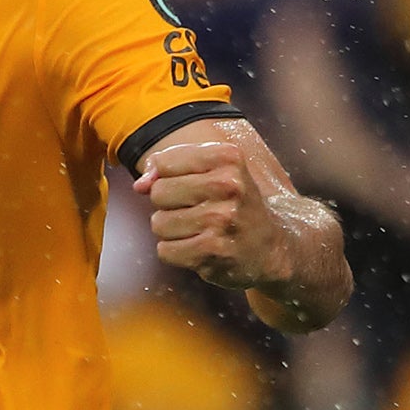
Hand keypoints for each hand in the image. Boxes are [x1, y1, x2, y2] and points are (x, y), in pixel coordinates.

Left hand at [134, 140, 289, 291]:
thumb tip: (139, 186)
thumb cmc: (232, 204)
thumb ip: (168, 167)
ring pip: (158, 223)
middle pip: (158, 192)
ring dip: (172, 231)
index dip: (168, 177)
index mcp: (228, 157)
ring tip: (200, 230)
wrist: (270, 247)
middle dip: (169, 205)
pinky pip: (165, 250)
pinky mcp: (213, 251)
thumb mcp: (211, 171)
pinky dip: (176, 252)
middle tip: (198, 210)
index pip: (163, 161)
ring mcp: (221, 220)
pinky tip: (200, 248)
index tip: (192, 185)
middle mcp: (228, 185)